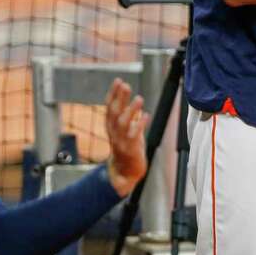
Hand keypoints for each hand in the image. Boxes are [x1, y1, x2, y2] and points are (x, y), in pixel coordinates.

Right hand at [104, 78, 147, 197]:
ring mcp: (121, 141)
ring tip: (139, 98)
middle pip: (115, 113)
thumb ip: (129, 117)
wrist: (125, 174)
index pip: (110, 107)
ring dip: (130, 110)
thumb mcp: (127, 130)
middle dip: (119, 98)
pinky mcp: (130, 149)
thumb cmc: (127, 149)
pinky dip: (139, 125)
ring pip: (123, 124)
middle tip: (125, 85)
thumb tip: (135, 103)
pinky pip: (134, 136)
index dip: (113, 94)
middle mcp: (114, 132)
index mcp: (111, 126)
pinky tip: (146, 115)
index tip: (118, 80)